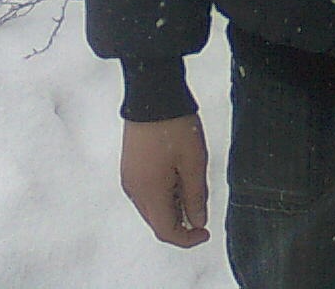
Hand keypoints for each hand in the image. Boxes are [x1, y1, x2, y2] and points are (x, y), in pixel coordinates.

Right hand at [120, 113, 209, 247]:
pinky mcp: (129, 166)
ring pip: (151, 207)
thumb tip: (198, 222)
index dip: (188, 239)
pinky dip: (162, 194)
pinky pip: (145, 192)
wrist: (152, 93)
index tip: (206, 232)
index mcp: (149, 193)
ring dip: (172, 207)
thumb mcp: (194, 161)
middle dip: (180, 222)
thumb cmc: (175, 126)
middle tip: (201, 206)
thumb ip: (196, 196)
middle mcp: (134, 191)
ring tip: (191, 184)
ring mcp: (129, 178)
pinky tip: (177, 176)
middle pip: (157, 221)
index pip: (166, 231)